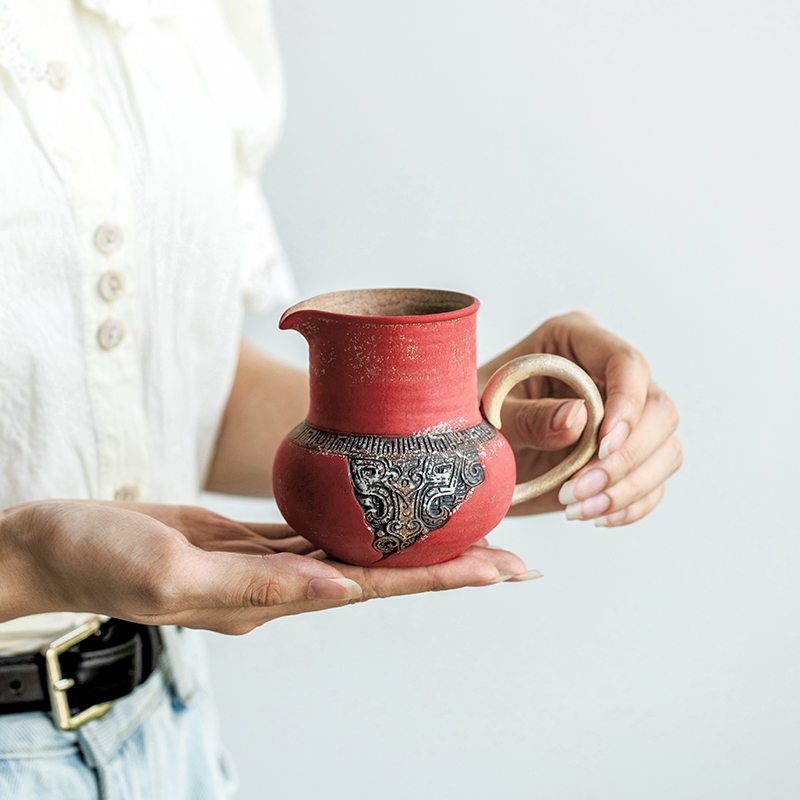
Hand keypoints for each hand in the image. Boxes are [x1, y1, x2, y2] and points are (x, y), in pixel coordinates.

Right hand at [0, 502, 535, 634]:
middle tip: (513, 556)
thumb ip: (254, 586)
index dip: (439, 577)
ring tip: (466, 531)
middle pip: (382, 572)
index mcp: (269, 600)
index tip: (499, 570)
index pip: (374, 588)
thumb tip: (337, 586)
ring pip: (359, 551)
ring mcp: (269, 565)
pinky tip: (386, 510)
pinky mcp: (251, 542)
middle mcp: (282, 587)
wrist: (61, 544)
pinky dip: (361, 521)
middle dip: (449, 564)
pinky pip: (319, 531)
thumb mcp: (172, 574)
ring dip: (413, 544)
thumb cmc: (103, 560)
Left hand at [478, 311, 681, 525]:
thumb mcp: (485, 412)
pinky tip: (594, 515)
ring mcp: (622, 416)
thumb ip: (528, 415)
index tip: (602, 446)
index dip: (627, 404)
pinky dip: (631, 504)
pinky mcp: (624, 456)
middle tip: (577, 490)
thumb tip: (579, 420)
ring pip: (665, 448)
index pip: (627, 363)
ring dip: (629, 486)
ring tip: (576, 508)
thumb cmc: (469, 416)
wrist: (466, 455)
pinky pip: (654, 481)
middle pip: (658, 409)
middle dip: (625, 458)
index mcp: (573, 341)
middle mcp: (607, 374)